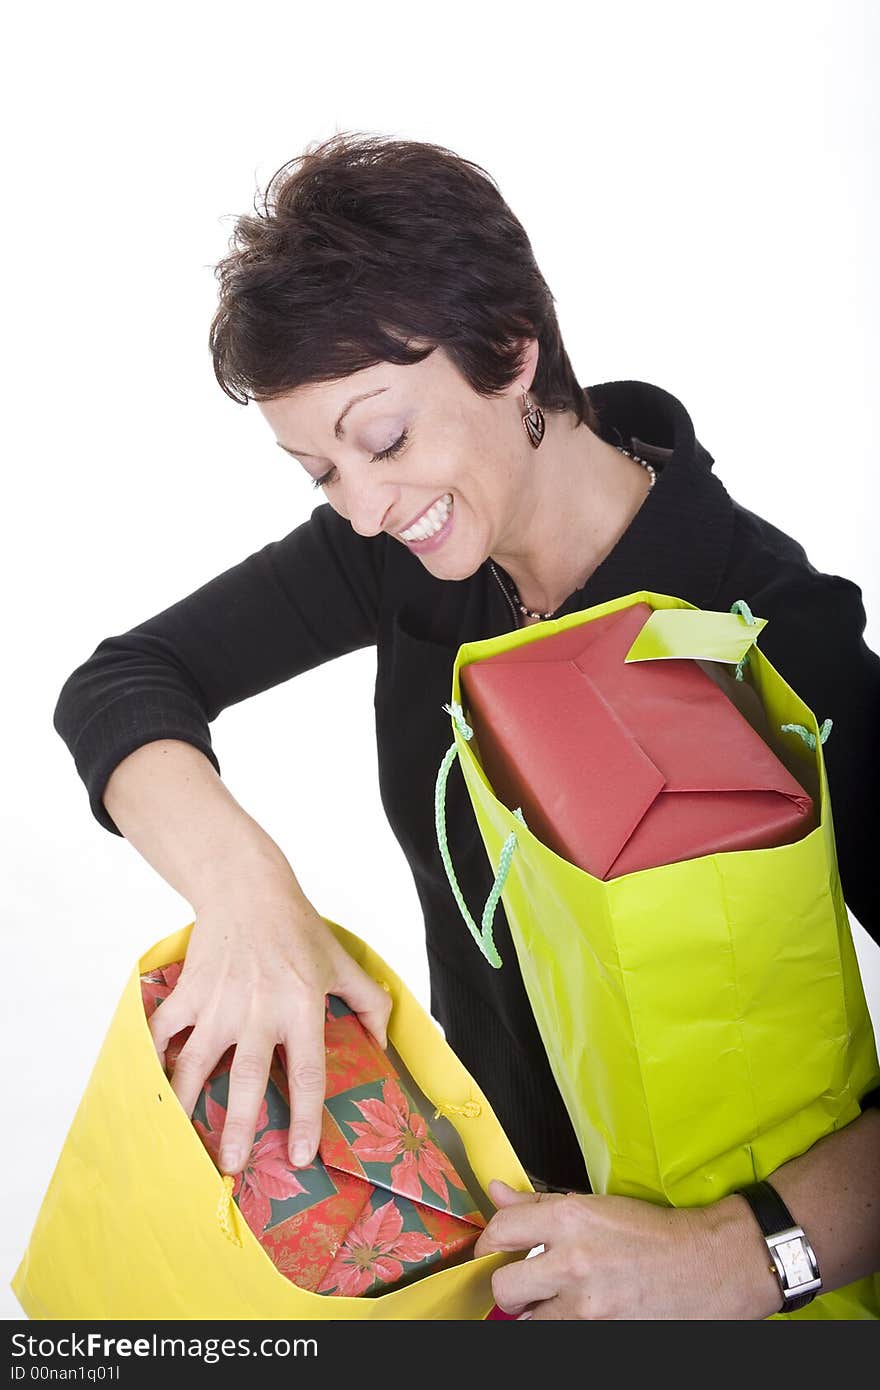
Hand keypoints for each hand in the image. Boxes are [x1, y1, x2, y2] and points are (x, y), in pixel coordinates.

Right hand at [147, 861, 390, 1176]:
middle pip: (248, 1078)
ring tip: (180, 1141)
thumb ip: (369, 1003)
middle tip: (232, 1167)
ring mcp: (219, 1002)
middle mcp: (259, 1009)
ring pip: (198, 1063)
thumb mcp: (342, 962)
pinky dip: (153, 1060)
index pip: (308, 1072)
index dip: (307, 1118)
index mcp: (302, 1006)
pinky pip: (164, 1033)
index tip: (303, 1156)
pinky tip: (150, 1090)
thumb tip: (381, 1047)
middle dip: (239, 1127)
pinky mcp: (190, 991)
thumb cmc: (298, 927)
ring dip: (188, 1105)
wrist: (247, 888)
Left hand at [474, 1179, 764, 1319]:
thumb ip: (539, 1204)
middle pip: (505, 1287)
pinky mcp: (601, 1333)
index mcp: (569, 1218)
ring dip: (536, 1314)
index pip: (500, 1231)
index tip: (492, 1251)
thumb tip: (498, 1192)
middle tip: (524, 1284)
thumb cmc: (654, 1233)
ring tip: (555, 1302)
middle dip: (509, 1289)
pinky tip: (580, 1314)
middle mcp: (573, 1260)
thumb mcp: (594, 1205)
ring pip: (529, 1323)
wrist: (707, 1265)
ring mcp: (587, 1304)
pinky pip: (561, 1335)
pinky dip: (564, 1327)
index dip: (489, 1244)